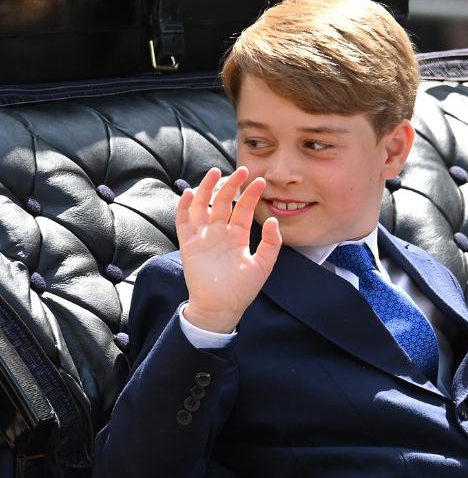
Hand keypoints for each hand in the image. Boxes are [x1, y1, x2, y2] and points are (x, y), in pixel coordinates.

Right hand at [177, 167, 281, 332]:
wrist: (221, 307)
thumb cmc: (242, 289)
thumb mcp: (263, 265)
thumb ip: (271, 244)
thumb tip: (274, 221)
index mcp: (238, 236)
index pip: (244, 209)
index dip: (251, 195)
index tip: (260, 181)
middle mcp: (220, 232)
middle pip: (224, 202)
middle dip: (231, 185)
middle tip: (242, 170)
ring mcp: (203, 236)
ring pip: (203, 206)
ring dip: (207, 189)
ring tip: (215, 173)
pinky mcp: (189, 243)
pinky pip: (184, 221)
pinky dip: (185, 206)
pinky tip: (191, 193)